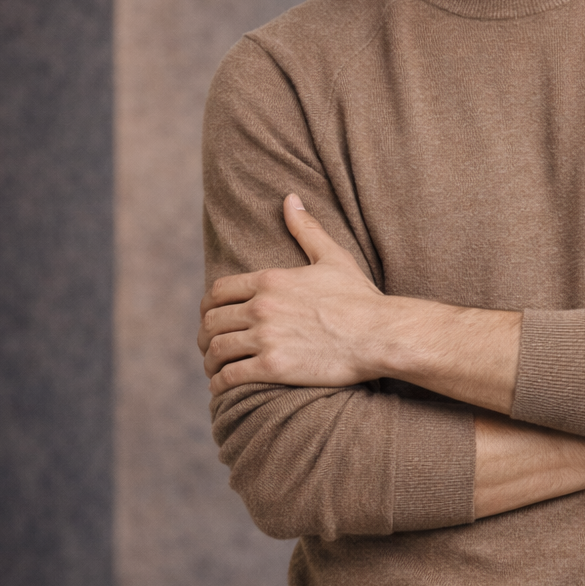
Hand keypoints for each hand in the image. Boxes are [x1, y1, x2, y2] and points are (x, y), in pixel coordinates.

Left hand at [199, 195, 384, 394]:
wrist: (379, 333)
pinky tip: (222, 386)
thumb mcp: (333, 257)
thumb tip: (290, 199)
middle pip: (212, 321)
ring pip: (217, 349)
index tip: (211, 317)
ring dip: (210, 360)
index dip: (208, 307)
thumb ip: (306, 229)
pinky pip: (230, 376)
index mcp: (269, 280)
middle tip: (209, 346)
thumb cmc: (360, 298)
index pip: (218, 291)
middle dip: (205, 335)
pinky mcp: (273, 367)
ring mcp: (265, 338)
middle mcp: (261, 307)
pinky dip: (219, 383)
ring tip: (214, 368)